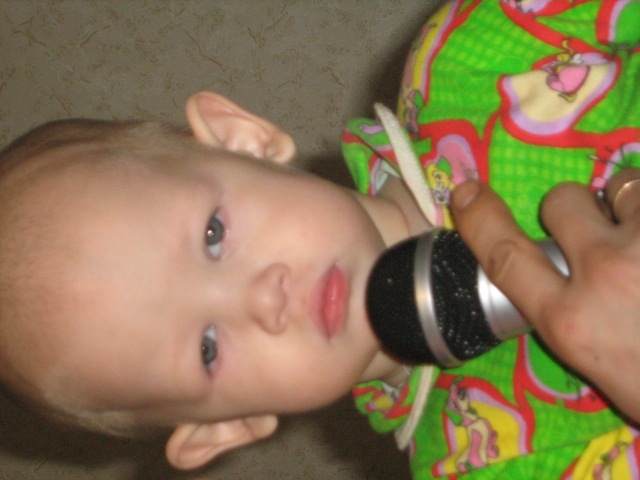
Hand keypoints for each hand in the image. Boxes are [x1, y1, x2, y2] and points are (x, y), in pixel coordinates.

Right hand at [450, 172, 639, 423]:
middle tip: (608, 234)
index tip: (466, 194)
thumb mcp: (604, 372)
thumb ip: (574, 322)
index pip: (505, 256)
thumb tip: (564, 283)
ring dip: (636, 204)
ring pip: (627, 184)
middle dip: (577, 209)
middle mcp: (607, 274)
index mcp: (573, 323)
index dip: (479, 219)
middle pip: (563, 201)